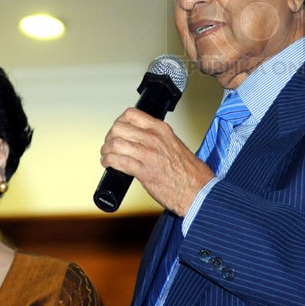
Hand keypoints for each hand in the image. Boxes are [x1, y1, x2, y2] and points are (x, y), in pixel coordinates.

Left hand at [100, 107, 214, 215]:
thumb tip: (140, 140)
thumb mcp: (174, 144)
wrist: (198, 191)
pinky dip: (108, 162)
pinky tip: (108, 164)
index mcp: (161, 129)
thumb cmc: (190, 172)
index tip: (117, 130)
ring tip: (107, 156)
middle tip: (110, 145)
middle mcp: (154, 138)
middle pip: (119, 128)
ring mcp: (148, 154)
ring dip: (106, 150)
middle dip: (110, 137)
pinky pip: (118, 161)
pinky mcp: (144, 172)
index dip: (119, 122)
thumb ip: (158, 139)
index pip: (131, 114)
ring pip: (115, 144)